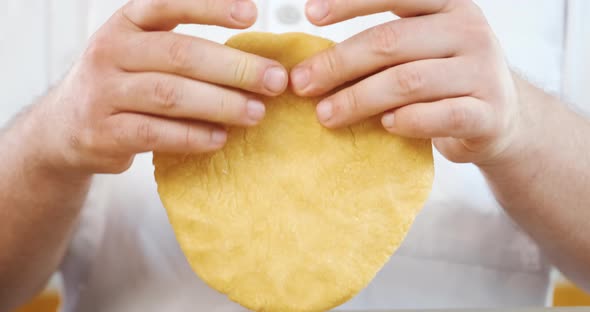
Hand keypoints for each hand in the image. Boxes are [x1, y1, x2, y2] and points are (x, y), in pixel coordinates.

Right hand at [34, 0, 287, 173]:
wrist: (66, 126)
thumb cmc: (124, 85)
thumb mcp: (143, 53)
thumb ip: (186, 51)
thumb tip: (257, 65)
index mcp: (127, 23)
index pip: (169, 4)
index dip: (211, 7)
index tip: (252, 15)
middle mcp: (111, 51)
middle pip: (180, 54)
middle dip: (234, 68)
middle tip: (274, 80)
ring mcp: (103, 92)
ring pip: (169, 95)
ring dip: (220, 104)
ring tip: (256, 113)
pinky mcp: (103, 132)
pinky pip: (155, 133)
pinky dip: (193, 136)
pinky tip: (220, 138)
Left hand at [292, 0, 519, 164]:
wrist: (500, 118)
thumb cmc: (444, 81)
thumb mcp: (420, 50)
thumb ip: (383, 47)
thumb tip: (313, 63)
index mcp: (448, 6)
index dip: (350, 2)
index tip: (310, 14)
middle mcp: (468, 31)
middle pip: (390, 42)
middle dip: (339, 64)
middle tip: (302, 83)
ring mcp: (483, 72)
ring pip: (408, 82)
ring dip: (359, 99)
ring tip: (326, 114)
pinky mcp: (488, 114)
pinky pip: (439, 116)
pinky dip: (406, 121)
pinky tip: (384, 125)